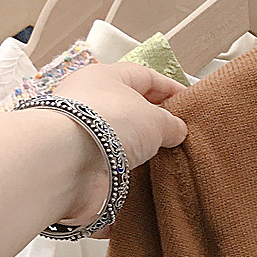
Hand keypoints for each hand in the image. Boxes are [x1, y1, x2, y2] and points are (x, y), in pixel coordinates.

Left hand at [50, 62, 187, 233]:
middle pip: (129, 108)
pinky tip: (144, 180)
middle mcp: (89, 102)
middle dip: (154, 121)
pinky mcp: (80, 163)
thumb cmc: (108, 125)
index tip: (187, 101)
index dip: (168, 87)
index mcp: (104, 77)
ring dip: (140, 150)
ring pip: (119, 139)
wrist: (69, 162)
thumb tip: (176, 130)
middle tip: (177, 135)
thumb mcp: (155, 118)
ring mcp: (83, 134)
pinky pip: (111, 166)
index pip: (143, 76)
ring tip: (165, 160)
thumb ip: (171, 123)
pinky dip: (126, 173)